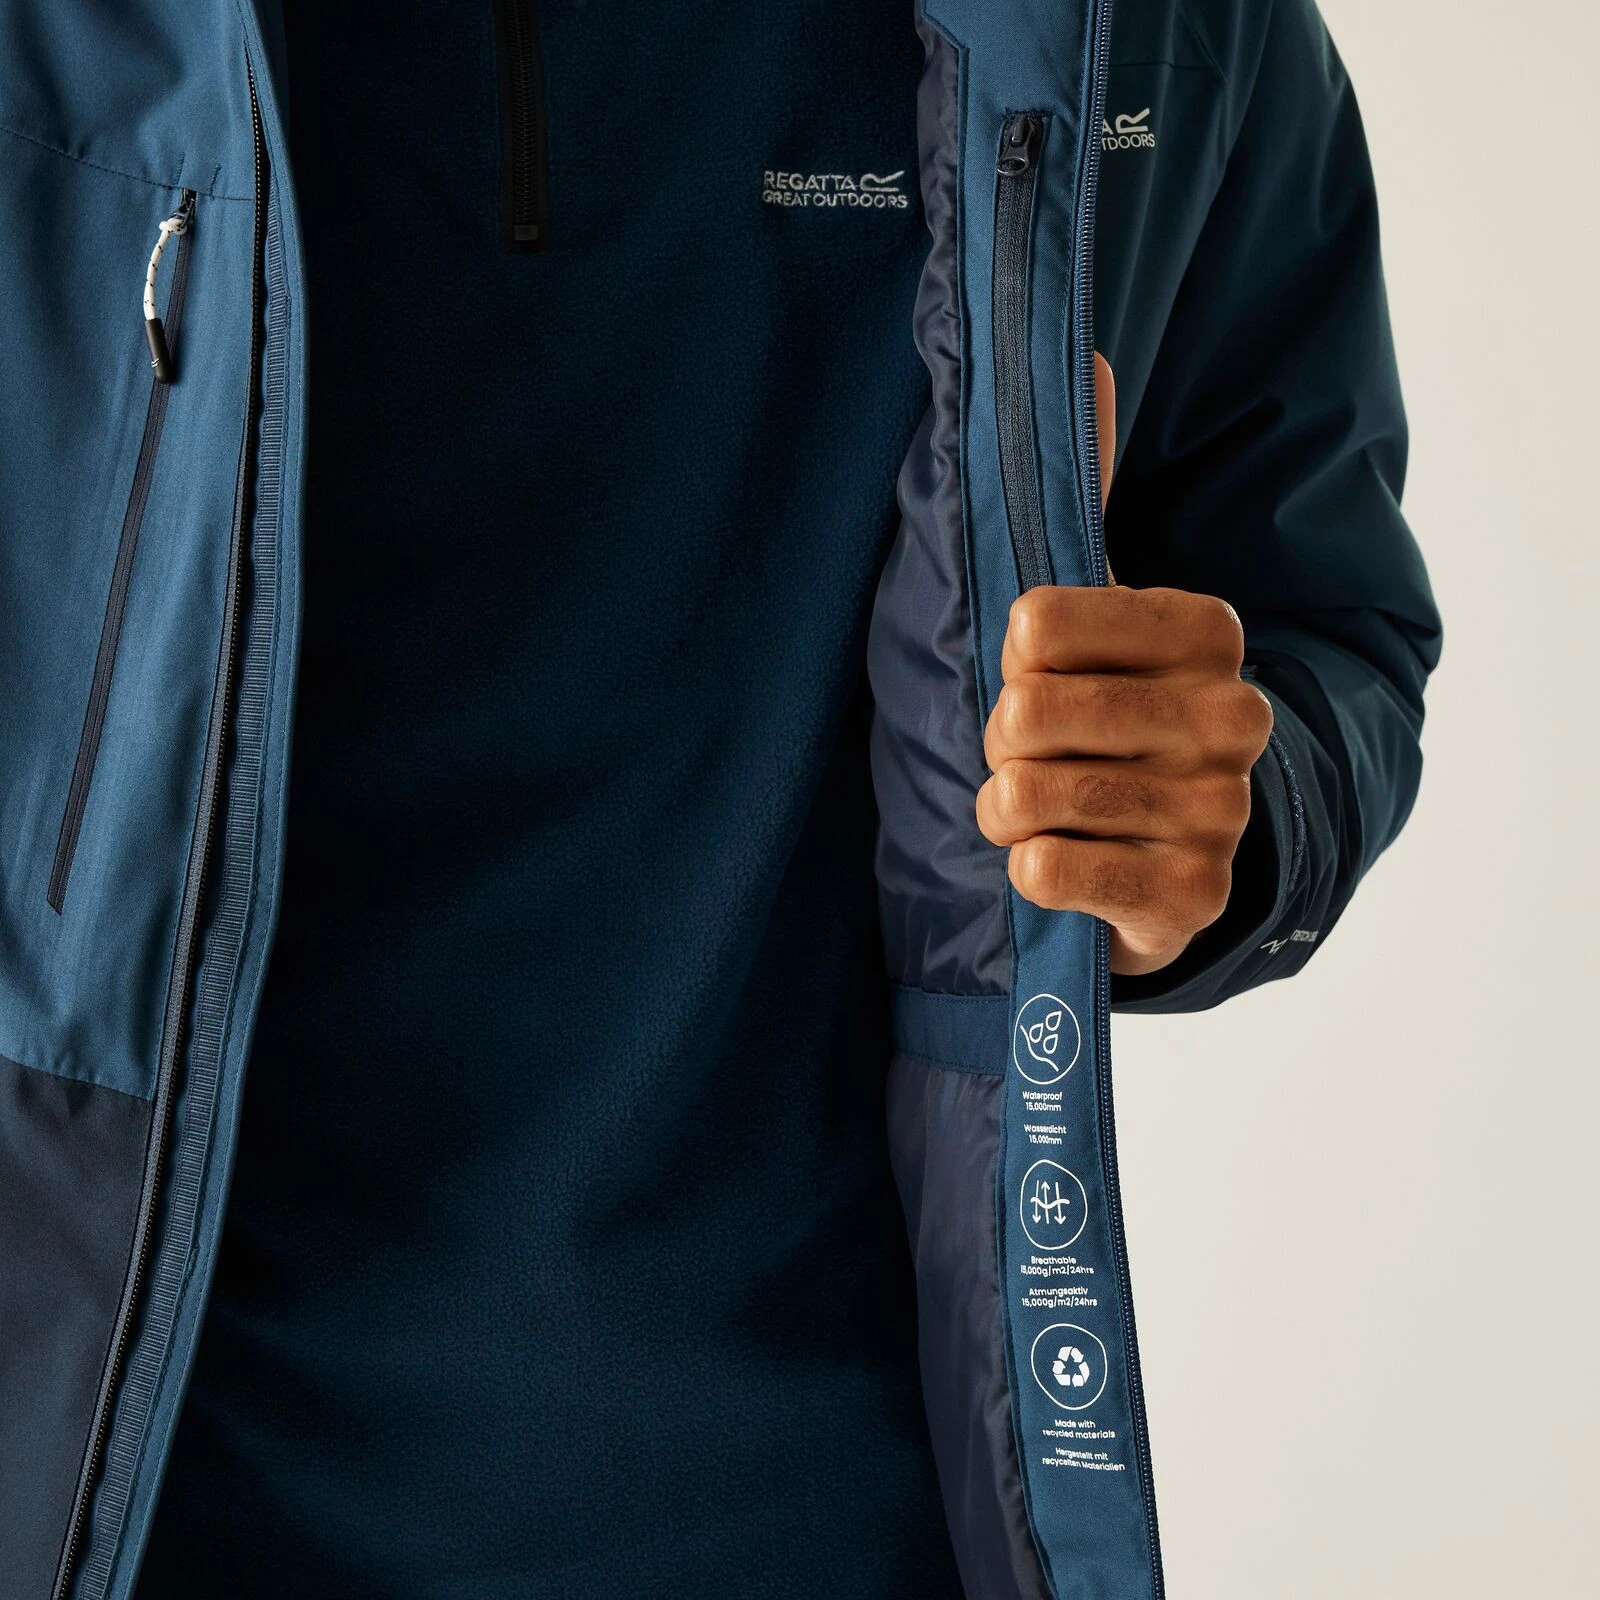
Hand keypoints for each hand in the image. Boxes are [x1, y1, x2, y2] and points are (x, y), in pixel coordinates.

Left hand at [974, 356, 1274, 975]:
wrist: (1162, 858)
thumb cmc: (1104, 722)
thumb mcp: (1093, 613)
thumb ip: (1083, 491)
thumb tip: (1085, 356)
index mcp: (1207, 629)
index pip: (1037, 620)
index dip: (1008, 658)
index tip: (1034, 674)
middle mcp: (1233, 713)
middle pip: (1027, 710)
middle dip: (1001, 741)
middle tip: (1031, 754)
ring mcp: (1222, 810)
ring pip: (1028, 793)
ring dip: (1005, 806)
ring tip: (1037, 808)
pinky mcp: (1193, 898)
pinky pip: (1047, 872)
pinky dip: (1026, 870)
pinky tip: (1060, 864)